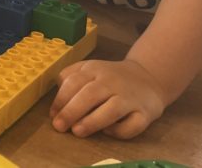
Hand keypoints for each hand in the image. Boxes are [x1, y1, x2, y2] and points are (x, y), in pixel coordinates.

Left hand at [50, 58, 167, 138]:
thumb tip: (55, 106)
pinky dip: (119, 131)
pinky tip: (108, 132)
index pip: (74, 81)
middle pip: (90, 95)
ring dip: (92, 121)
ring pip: (112, 109)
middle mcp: (112, 81)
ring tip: (77, 131)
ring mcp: (130, 97)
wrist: (147, 76)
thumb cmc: (110, 78)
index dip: (61, 99)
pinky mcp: (145, 113)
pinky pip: (133, 124)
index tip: (53, 115)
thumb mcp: (89, 70)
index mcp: (95, 69)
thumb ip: (70, 80)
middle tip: (59, 126)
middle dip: (72, 111)